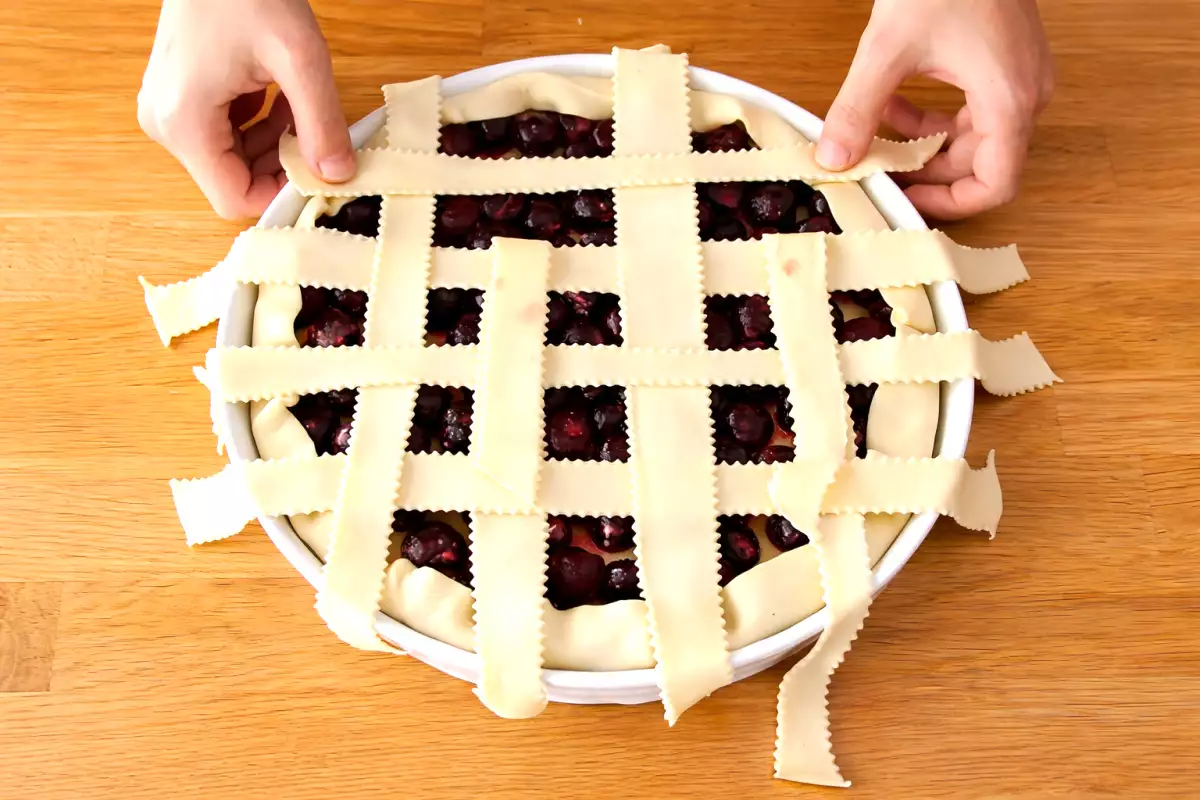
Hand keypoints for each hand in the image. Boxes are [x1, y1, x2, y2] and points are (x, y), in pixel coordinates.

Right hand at [137, 0, 353, 219]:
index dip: (282, 192)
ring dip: (277, 145)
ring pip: (235, 160)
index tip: (320, 171)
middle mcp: (166, 125)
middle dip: (283, 166)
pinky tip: (283, 98)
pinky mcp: (181, 97)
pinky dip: (262, 126)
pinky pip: (228, 134)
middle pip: (234, 180)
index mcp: (183, 123)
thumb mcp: (299, 58)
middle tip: (320, 137)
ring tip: (302, 108)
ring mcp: (170, 111)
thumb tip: (339, 176)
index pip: (234, 199)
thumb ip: (321, 122)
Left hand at [816, 0, 1053, 218]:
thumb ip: (858, 110)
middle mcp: (1025, 95)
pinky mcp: (1003, 63)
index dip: (950, 204)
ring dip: (920, 141)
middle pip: (977, 164)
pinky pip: (968, 109)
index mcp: (1010, 100)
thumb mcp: (887, 49)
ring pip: (970, 137)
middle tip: (876, 173)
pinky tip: (889, 98)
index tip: (907, 201)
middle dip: (923, 171)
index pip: (995, 184)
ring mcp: (1019, 78)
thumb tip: (833, 158)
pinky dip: (928, 114)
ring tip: (875, 132)